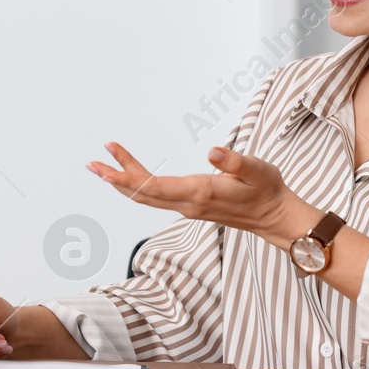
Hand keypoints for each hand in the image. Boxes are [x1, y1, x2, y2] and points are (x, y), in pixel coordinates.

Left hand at [87, 142, 314, 242]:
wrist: (276, 217)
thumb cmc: (268, 190)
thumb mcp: (258, 170)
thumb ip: (235, 161)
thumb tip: (212, 151)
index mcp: (199, 193)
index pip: (153, 187)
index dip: (127, 175)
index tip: (105, 165)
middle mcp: (188, 204)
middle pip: (143, 193)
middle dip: (115, 178)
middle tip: (92, 163)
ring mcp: (188, 207)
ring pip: (148, 197)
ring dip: (124, 182)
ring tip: (103, 166)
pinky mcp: (191, 206)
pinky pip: (157, 198)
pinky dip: (139, 186)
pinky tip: (130, 177)